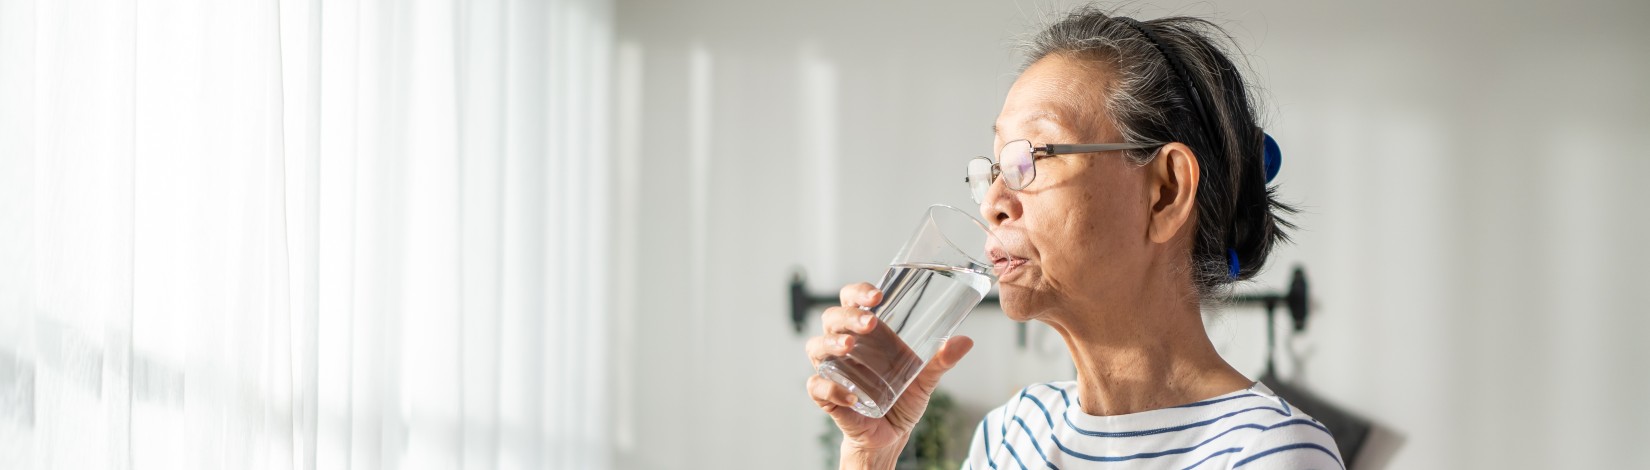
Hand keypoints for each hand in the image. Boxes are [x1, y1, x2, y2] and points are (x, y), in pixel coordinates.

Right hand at [805, 282, 973, 462]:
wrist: (892, 436)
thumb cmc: (903, 399)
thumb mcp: (925, 379)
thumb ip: (941, 361)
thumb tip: (965, 341)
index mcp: (866, 334)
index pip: (851, 301)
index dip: (858, 293)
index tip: (877, 296)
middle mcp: (844, 347)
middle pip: (832, 319)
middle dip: (848, 317)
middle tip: (869, 323)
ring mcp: (833, 370)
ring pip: (816, 346)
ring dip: (831, 343)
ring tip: (850, 346)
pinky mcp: (828, 397)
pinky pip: (816, 387)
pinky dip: (830, 389)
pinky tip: (851, 396)